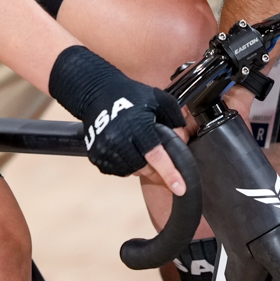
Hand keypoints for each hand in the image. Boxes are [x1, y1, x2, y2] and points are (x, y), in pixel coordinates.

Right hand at [46, 45, 187, 192]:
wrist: (96, 92)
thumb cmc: (129, 95)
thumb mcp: (159, 100)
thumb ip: (174, 120)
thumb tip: (183, 141)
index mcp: (137, 125)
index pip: (156, 154)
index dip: (170, 173)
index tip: (180, 188)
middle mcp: (119, 139)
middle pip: (145, 168)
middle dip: (158, 169)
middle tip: (164, 162)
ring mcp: (106, 149)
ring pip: (132, 171)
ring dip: (142, 166)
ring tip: (141, 148)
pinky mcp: (97, 156)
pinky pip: (118, 170)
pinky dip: (127, 165)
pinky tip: (128, 150)